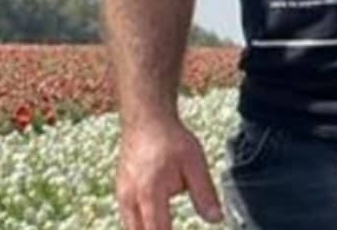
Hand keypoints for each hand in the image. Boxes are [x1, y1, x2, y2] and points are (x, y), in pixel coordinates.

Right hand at [116, 114, 224, 229]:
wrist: (146, 118)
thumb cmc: (170, 138)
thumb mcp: (195, 162)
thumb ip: (205, 194)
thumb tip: (216, 219)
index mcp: (150, 194)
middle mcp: (130, 199)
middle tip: (171, 223)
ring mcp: (122, 196)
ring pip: (133, 228)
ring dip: (150, 227)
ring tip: (166, 220)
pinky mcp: (120, 192)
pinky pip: (130, 217)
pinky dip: (143, 222)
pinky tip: (157, 215)